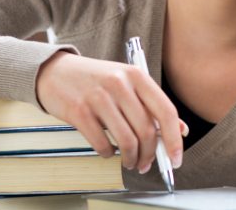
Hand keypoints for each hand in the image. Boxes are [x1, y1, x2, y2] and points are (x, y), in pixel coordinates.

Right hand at [35, 51, 186, 172]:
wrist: (55, 71)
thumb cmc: (94, 79)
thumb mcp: (127, 83)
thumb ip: (152, 105)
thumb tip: (180, 129)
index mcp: (136, 75)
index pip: (166, 111)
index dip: (174, 139)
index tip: (176, 158)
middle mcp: (120, 84)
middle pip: (146, 130)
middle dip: (150, 154)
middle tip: (147, 164)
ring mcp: (98, 97)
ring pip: (126, 140)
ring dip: (131, 158)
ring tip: (130, 162)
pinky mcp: (79, 111)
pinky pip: (102, 144)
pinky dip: (108, 154)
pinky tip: (108, 151)